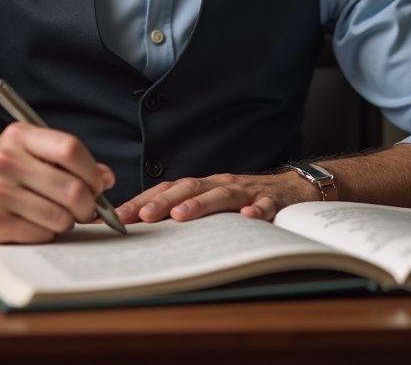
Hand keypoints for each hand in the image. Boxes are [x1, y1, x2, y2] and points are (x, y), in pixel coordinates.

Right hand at [0, 122, 114, 242]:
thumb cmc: (4, 171)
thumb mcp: (30, 152)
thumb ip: (69, 161)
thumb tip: (106, 178)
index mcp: (19, 136)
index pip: (70, 149)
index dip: (92, 171)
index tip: (98, 184)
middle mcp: (5, 160)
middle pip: (71, 187)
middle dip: (88, 204)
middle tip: (87, 209)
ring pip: (59, 216)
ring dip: (67, 221)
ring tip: (59, 215)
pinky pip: (41, 234)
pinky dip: (47, 234)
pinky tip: (37, 224)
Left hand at [116, 171, 318, 224]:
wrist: (292, 188)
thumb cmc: (245, 199)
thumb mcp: (214, 201)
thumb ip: (188, 209)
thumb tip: (146, 226)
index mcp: (204, 185)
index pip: (169, 189)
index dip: (144, 201)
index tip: (118, 216)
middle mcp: (220, 183)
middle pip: (189, 188)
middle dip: (163, 203)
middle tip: (141, 217)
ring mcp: (246, 191)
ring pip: (220, 195)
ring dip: (200, 204)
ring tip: (180, 216)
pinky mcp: (272, 200)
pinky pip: (264, 206)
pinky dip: (255, 211)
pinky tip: (247, 219)